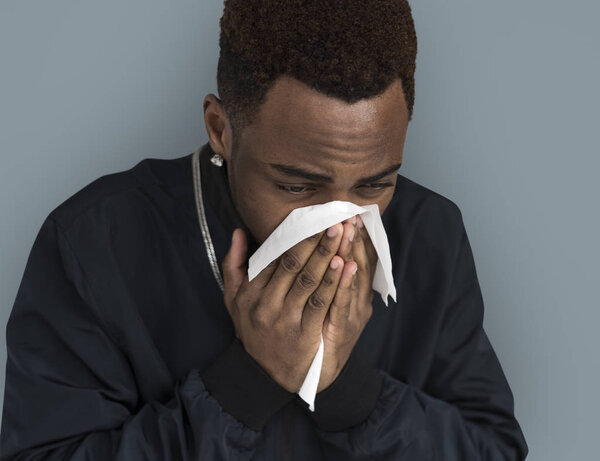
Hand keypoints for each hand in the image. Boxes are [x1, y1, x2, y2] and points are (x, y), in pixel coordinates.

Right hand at [221, 223, 345, 392]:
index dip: (295, 236)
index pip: (273, 258)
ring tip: (342, 234)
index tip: (312, 218)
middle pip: (294, 266)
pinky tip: (345, 265)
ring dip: (327, 255)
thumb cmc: (252, 330)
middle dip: (315, 240)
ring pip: (310, 282)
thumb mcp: (233, 300)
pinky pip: (322, 305)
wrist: (264, 375)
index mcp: (250, 293)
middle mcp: (266, 305)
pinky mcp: (305, 335)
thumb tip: (239, 232)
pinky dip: (334, 283)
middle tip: (332, 219)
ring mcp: (286, 321)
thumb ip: (234, 265)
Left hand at [317, 214, 377, 392]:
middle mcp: (358, 301)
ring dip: (351, 252)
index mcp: (353, 293)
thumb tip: (328, 252)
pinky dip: (345, 283)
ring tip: (349, 229)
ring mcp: (353, 314)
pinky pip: (343, 303)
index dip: (354, 237)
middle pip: (358, 263)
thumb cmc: (321, 336)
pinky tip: (344, 264)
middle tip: (349, 214)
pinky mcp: (343, 329)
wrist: (318, 375)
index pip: (357, 258)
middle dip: (353, 238)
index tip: (348, 214)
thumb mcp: (330, 305)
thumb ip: (328, 278)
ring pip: (354, 279)